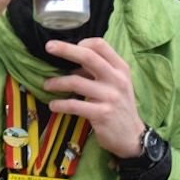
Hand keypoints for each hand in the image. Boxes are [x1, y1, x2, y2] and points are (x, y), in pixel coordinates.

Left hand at [42, 37, 144, 158]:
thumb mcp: (116, 84)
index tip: (69, 48)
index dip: (82, 43)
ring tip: (46, 85)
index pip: (101, 45)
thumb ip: (100, 70)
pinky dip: (59, 104)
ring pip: (75, 81)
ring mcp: (110, 97)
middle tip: (48, 47)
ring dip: (56, 82)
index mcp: (120, 68)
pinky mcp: (102, 114)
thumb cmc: (119, 106)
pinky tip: (53, 105)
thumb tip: (72, 61)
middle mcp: (117, 79)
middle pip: (88, 57)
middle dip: (65, 50)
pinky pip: (74, 105)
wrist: (132, 136)